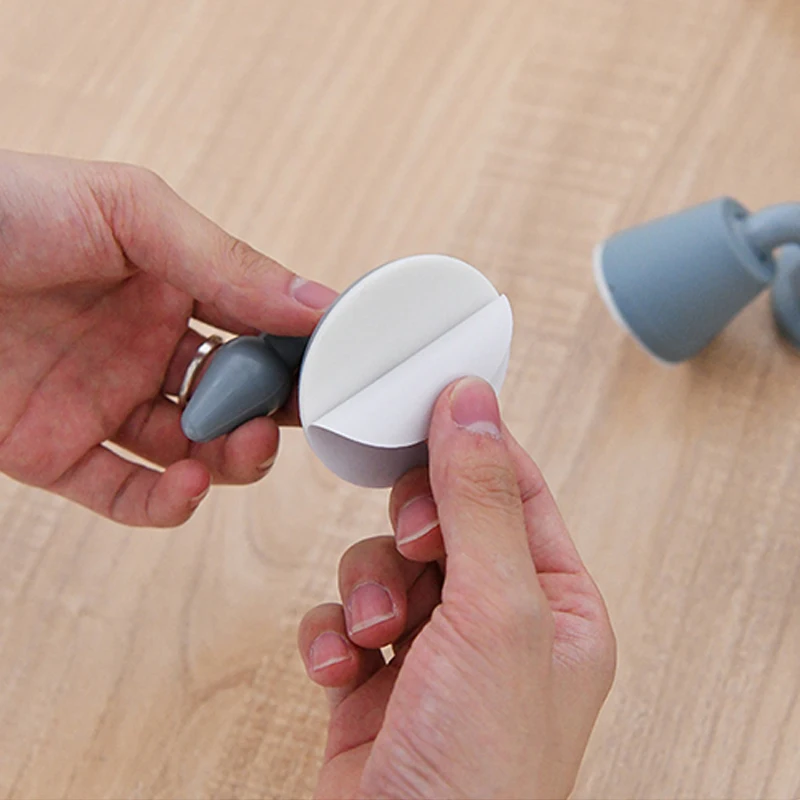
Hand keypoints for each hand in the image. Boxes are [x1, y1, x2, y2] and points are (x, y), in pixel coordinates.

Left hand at [0, 150, 336, 525]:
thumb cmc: (2, 208)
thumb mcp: (128, 212)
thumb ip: (226, 263)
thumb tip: (318, 304)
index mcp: (169, 283)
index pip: (255, 328)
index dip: (294, 354)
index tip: (329, 372)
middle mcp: (141, 346)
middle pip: (231, 399)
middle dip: (267, 415)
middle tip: (282, 415)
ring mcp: (100, 401)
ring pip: (192, 451)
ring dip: (228, 459)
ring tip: (240, 447)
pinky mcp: (52, 451)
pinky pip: (125, 491)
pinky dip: (165, 502)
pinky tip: (186, 484)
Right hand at [299, 378, 615, 798]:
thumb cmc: (479, 773)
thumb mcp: (494, 612)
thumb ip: (479, 500)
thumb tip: (471, 403)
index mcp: (554, 605)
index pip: (515, 490)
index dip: (473, 445)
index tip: (432, 401)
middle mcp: (497, 625)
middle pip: (443, 520)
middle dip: (414, 531)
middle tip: (415, 549)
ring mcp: (433, 653)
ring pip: (386, 564)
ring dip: (367, 590)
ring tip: (373, 636)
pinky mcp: (374, 682)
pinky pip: (343, 619)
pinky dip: (333, 635)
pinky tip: (344, 670)